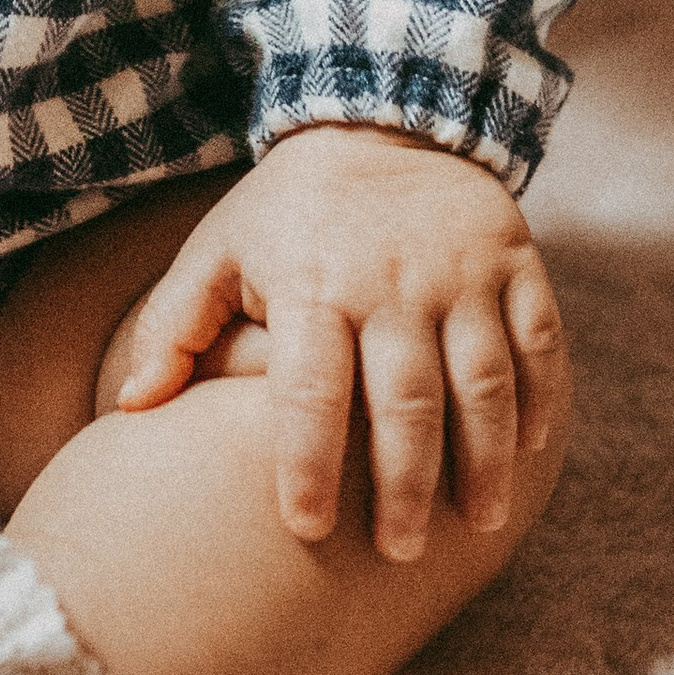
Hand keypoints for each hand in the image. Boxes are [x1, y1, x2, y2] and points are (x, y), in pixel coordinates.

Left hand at [109, 126, 567, 561]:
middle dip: (403, 486)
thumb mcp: (218, 251)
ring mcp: (462, 275)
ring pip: (484, 384)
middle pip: (406, 403)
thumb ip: (175, 327)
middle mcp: (392, 284)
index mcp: (313, 286)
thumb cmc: (287, 212)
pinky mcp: (516, 266)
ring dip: (485, 462)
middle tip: (396, 552)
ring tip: (474, 525)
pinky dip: (542, 404)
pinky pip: (540, 345)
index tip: (304, 528)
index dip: (308, 463)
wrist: (380, 121)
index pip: (310, 391)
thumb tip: (131, 406)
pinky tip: (531, 457)